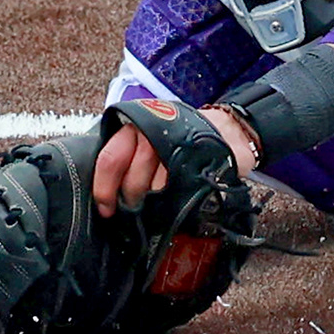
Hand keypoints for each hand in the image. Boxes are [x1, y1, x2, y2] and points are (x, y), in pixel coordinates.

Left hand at [92, 107, 258, 217]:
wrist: (229, 129)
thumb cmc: (183, 137)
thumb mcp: (150, 136)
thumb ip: (129, 158)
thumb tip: (109, 195)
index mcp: (135, 125)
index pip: (110, 158)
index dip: (104, 188)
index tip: (106, 208)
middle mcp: (152, 130)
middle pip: (133, 176)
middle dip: (132, 198)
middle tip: (137, 208)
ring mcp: (176, 143)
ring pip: (155, 183)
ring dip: (156, 198)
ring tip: (160, 201)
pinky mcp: (197, 156)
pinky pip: (179, 185)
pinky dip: (176, 197)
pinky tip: (179, 197)